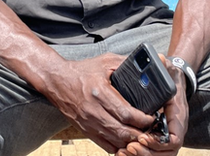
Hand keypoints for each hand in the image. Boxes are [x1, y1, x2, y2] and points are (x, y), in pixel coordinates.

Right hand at [40, 53, 154, 152]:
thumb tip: (145, 64)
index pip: (126, 113)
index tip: (153, 118)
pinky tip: (126, 142)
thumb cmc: (82, 71)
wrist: (57, 81)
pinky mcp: (85, 130)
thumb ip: (125, 63)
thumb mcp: (105, 62)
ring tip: (143, 138)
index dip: (143, 119)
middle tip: (152, 131)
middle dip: (141, 134)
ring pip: (115, 141)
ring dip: (131, 142)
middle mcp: (94, 111)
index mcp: (100, 93)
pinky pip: (105, 146)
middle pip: (122, 131)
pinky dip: (118, 147)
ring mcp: (89, 123)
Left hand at [117, 61, 188, 155]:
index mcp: (178, 115)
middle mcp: (174, 128)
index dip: (159, 142)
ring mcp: (166, 134)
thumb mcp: (167, 68)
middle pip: (166, 153)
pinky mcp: (157, 137)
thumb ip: (163, 65)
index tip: (143, 136)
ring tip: (123, 151)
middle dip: (147, 152)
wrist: (173, 78)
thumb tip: (161, 59)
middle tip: (129, 148)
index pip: (174, 138)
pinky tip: (121, 152)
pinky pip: (151, 152)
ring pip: (158, 155)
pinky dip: (138, 155)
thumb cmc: (169, 75)